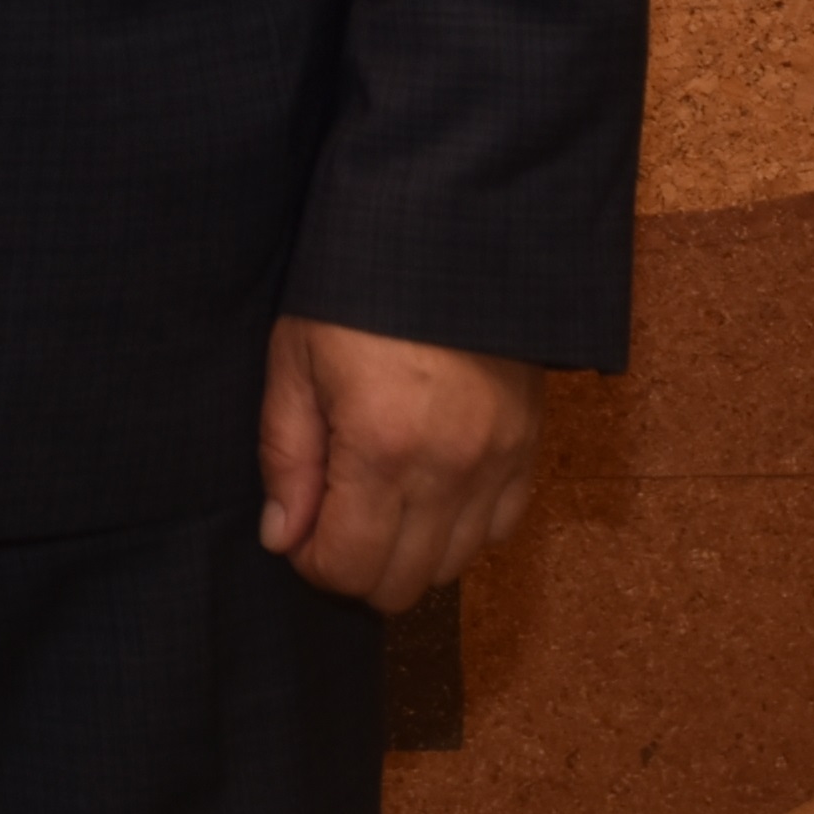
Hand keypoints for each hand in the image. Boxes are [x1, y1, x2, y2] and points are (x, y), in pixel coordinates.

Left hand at [254, 316, 541, 614]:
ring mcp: (499, 462)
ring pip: (451, 567)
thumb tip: (282, 537)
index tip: (299, 526)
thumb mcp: (296, 359)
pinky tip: (430, 487)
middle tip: (334, 515)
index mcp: (382, 448)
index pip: (348, 569)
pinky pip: (498, 530)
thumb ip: (286, 456)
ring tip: (381, 497)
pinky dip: (460, 528)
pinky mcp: (530, 447)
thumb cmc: (356, 287)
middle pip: (401, 585)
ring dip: (409, 550)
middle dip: (357, 566)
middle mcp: (450, 470)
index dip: (311, 561)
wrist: (447, 228)